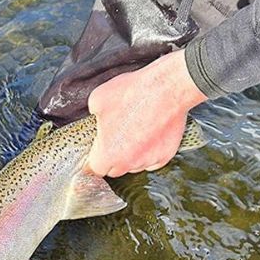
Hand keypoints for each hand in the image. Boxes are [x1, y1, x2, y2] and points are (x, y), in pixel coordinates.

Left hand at [85, 48, 205, 176]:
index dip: (95, 158)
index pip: (96, 168)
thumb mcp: (98, 99)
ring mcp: (149, 161)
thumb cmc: (133, 93)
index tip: (97, 150)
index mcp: (107, 154)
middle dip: (113, 157)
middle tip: (115, 138)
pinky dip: (149, 151)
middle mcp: (128, 163)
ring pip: (135, 165)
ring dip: (132, 155)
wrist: (166, 89)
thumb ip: (93, 116)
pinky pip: (153, 160)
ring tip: (134, 132)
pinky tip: (148, 135)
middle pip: (115, 170)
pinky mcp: (165, 156)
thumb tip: (95, 117)